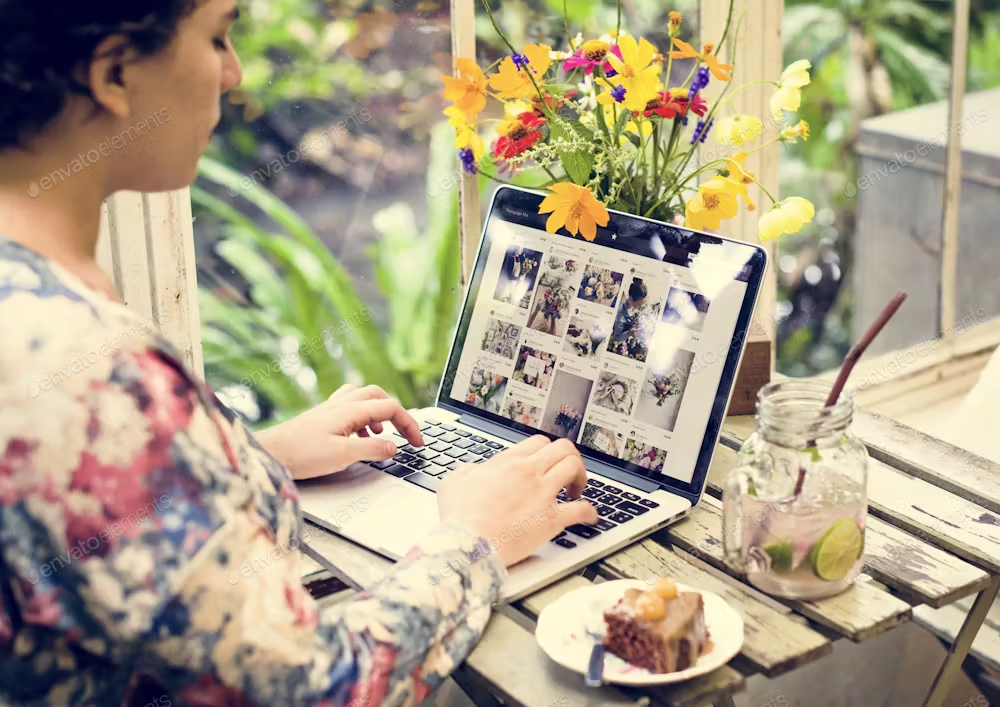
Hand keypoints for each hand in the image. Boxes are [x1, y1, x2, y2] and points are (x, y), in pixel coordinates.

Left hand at [255, 385, 423, 479]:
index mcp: (350, 410)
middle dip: (396, 413)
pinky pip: (348, 408)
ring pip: (363, 399)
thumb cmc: (301, 454)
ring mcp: (330, 409)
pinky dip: (362, 419)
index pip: (390, 408)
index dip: (409, 424)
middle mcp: (341, 404)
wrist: (270, 452)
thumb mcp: (343, 455)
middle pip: (378, 396)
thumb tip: (393, 446)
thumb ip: (372, 449)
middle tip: (404, 433)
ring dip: (378, 414)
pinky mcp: (321, 417)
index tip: (417, 442)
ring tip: (381, 436)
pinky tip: (357, 437)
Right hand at [437, 436, 598, 566]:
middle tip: (567, 473)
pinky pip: (581, 509)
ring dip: (580, 476)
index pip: (539, 442)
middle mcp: (529, 473)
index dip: (546, 451)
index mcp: (508, 462)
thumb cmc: (459, 517)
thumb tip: (475, 471)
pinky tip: (589, 516)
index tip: (546, 462)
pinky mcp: (551, 519)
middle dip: (569, 457)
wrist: (468, 544)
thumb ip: (468, 470)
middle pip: (563, 448)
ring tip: (576, 490)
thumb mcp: (453, 482)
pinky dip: (589, 512)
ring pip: (574, 467)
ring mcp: (543, 494)